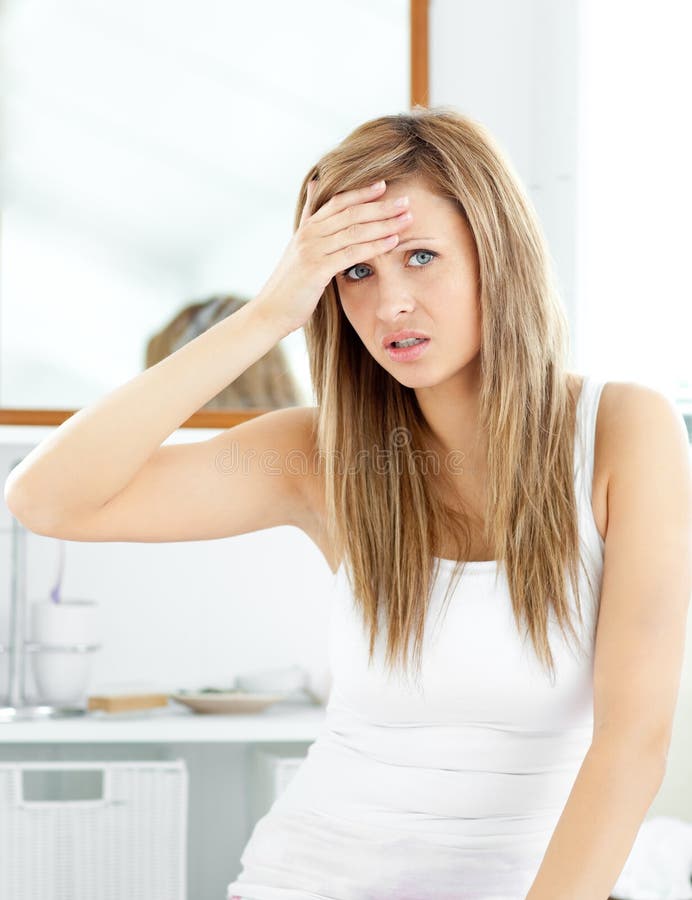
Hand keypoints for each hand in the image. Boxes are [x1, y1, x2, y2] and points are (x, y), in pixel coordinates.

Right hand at [253, 177, 411, 334]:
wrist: (270, 310)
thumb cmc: (289, 284)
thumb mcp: (298, 246)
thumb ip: (308, 217)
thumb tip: (315, 184)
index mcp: (307, 228)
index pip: (338, 202)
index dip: (362, 192)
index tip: (384, 185)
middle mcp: (309, 234)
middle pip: (350, 213)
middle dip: (380, 206)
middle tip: (405, 201)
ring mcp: (312, 250)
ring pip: (354, 231)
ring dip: (384, 223)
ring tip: (406, 218)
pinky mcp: (317, 269)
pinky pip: (351, 254)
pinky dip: (374, 246)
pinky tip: (392, 242)